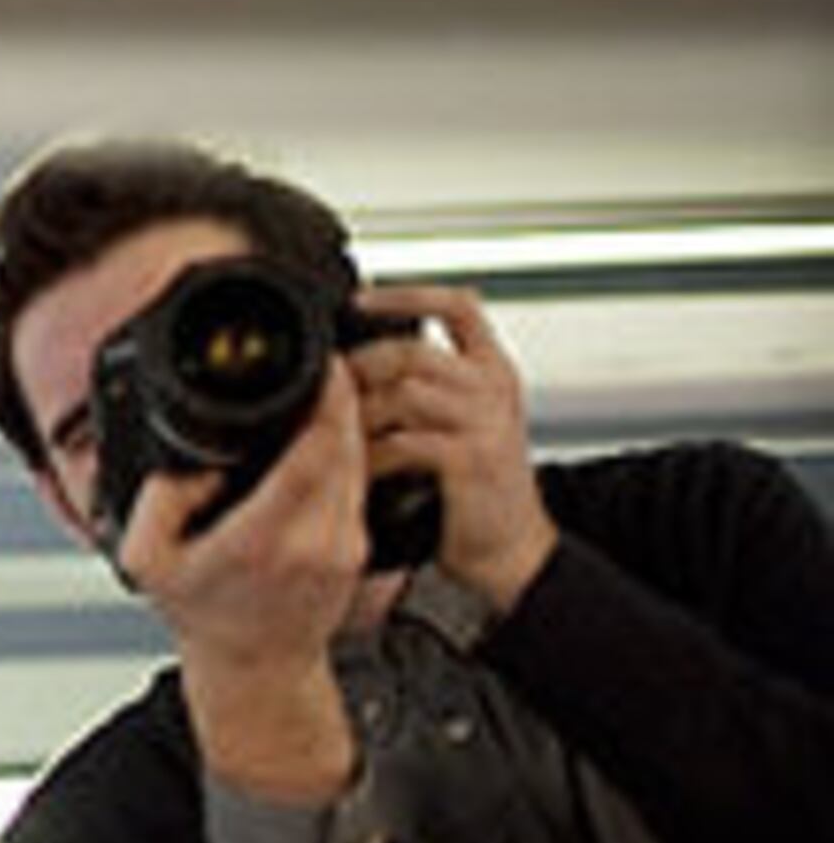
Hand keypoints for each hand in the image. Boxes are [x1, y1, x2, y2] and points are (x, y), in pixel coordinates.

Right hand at [118, 361, 371, 802]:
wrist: (254, 665)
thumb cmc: (200, 611)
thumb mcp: (147, 558)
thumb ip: (157, 500)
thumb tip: (192, 463)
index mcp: (263, 540)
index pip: (313, 458)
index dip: (327, 404)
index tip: (323, 364)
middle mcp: (314, 544)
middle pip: (347, 450)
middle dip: (343, 398)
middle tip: (328, 358)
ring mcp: (343, 549)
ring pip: (359, 464)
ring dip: (349, 420)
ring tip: (328, 384)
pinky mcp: (357, 550)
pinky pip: (358, 484)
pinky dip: (348, 449)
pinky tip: (328, 429)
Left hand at [350, 283, 558, 613]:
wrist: (511, 547)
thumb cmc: (473, 484)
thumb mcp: (458, 419)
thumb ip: (422, 383)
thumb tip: (349, 358)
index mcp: (492, 369)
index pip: (458, 305)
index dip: (408, 295)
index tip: (359, 298)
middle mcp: (494, 387)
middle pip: (411, 351)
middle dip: (360, 369)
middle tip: (331, 392)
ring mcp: (487, 422)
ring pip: (403, 394)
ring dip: (360, 414)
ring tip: (340, 433)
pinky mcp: (472, 459)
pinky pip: (405, 441)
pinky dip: (373, 453)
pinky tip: (362, 467)